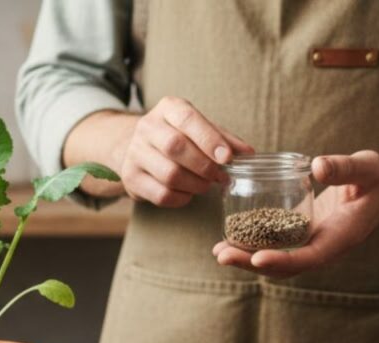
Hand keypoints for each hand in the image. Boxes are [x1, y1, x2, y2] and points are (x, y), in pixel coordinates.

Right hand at [121, 96, 253, 206]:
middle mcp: (147, 127)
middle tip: (220, 176)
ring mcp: (135, 153)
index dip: (209, 139)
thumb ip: (222, 138)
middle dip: (204, 166)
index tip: (227, 158)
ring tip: (205, 185)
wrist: (134, 147)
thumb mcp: (198, 128)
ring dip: (196, 185)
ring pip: (170, 174)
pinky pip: (161, 194)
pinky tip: (188, 193)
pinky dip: (182, 198)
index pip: (188, 120)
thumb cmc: (176, 137)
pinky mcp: (130, 178)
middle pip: (175, 147)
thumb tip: (248, 153)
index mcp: (167, 108)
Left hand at [213, 150, 378, 276]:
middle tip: (222, 255)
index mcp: (341, 237)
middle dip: (252, 263)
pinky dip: (251, 245)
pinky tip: (227, 240)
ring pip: (275, 259)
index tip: (258, 259)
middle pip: (285, 265)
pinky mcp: (300, 236)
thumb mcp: (367, 168)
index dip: (283, 260)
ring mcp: (310, 244)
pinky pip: (273, 246)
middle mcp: (323, 247)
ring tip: (218, 252)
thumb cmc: (376, 179)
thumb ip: (345, 168)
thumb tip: (318, 166)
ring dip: (246, 258)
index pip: (309, 256)